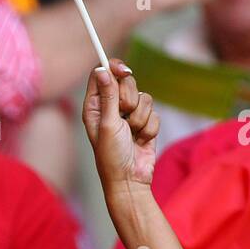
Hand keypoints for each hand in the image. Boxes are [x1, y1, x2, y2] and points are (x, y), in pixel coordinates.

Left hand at [82, 58, 158, 191]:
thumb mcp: (108, 124)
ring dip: (140, 117)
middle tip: (124, 116)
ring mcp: (129, 114)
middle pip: (126, 82)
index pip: (102, 74)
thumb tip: (102, 70)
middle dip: (130, 99)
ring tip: (132, 134)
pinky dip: (149, 127)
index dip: (113, 68)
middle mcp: (111, 107)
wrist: (130, 180)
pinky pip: (154, 112)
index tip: (123, 71)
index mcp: (94, 106)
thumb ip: (108, 96)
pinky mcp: (145, 122)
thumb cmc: (112, 156)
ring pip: (144, 97)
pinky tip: (141, 140)